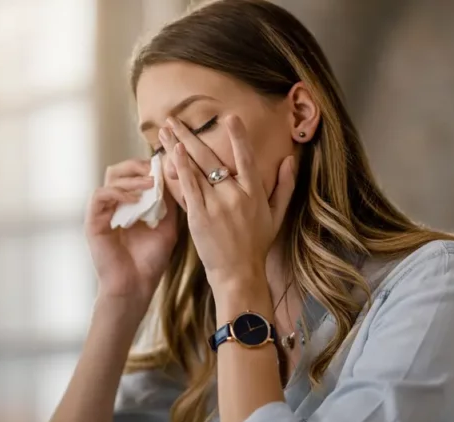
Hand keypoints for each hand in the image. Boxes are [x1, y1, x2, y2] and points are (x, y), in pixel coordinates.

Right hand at [85, 159, 178, 300]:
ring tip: (150, 183)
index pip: (133, 175)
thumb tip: (174, 177)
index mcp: (129, 205)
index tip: (166, 166)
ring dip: (131, 178)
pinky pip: (100, 196)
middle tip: (155, 170)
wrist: (136, 286)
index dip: (147, 167)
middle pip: (119, 170)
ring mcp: (102, 212)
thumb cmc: (150, 261)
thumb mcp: (166, 227)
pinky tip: (135, 200)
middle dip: (138, 166)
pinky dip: (118, 193)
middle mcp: (114, 206)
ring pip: (110, 179)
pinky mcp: (92, 221)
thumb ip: (168, 204)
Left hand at [158, 115, 296, 295]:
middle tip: (175, 118)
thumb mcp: (277, 216)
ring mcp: (216, 205)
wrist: (238, 273)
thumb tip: (290, 160)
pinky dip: (180, 168)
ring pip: (196, 169)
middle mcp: (235, 195)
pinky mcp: (199, 216)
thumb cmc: (256, 245)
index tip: (229, 117)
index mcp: (254, 193)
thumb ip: (284, 187)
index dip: (238, 137)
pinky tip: (171, 153)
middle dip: (191, 135)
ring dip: (178, 146)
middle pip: (212, 158)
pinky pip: (188, 187)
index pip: (246, 158)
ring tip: (164, 130)